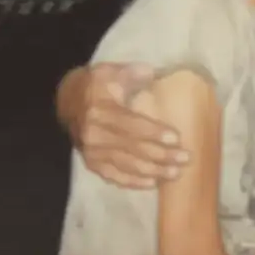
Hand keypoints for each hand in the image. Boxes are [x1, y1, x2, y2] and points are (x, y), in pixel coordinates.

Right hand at [76, 63, 189, 188]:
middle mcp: (94, 134)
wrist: (69, 102)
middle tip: (185, 158)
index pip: (131, 124)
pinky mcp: (92, 164)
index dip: (154, 132)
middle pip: (133, 148)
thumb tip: (156, 73)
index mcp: (100, 109)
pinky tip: (153, 183)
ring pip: (127, 165)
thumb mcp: (112, 71)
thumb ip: (134, 73)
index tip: (176, 138)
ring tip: (175, 173)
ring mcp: (92, 152)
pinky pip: (115, 176)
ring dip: (153, 171)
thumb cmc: (98, 85)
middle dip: (161, 155)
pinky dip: (134, 182)